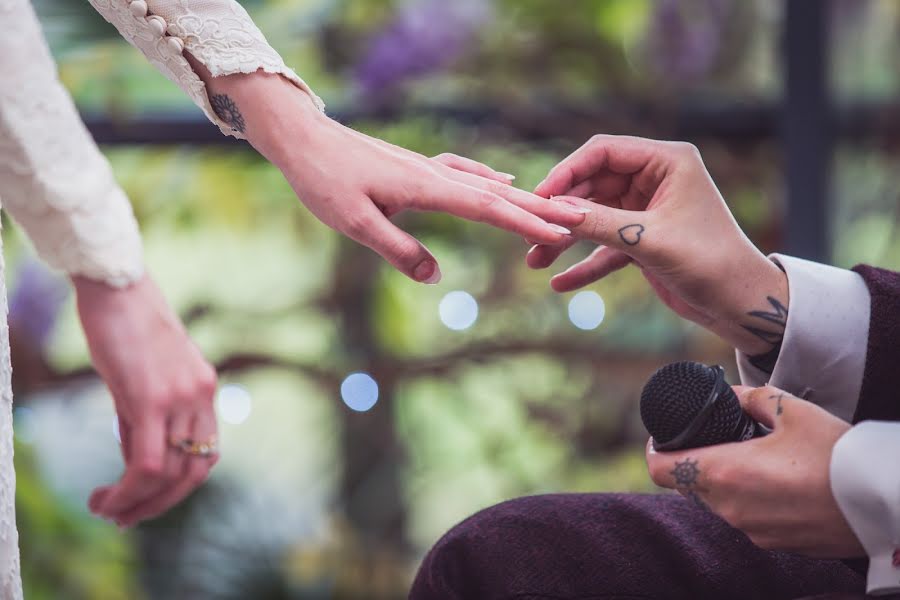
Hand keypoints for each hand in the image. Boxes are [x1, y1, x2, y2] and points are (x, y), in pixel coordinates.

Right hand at [74, 274, 217, 526]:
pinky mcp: (151, 398)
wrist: (116, 285)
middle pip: (194, 472)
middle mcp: (202, 395)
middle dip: (160, 504)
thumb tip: (137, 466)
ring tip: (107, 510)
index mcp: (205, 389)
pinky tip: (104, 500)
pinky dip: (128, 492)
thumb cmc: (123, 326)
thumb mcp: (141, 379)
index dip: (178, 487)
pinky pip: (147, 463)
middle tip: (125, 518)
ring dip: (138, 503)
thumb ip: (145, 421)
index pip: (206, 454)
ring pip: (170, 473)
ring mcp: (181, 397)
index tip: (146, 500)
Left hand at [187, 60, 586, 283]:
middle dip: (539, 208)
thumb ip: (396, 248)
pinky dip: (491, 178)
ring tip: (556, 206)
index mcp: (426, 187)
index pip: (487, 208)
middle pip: (498, 192)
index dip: (525, 223)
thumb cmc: (324, 181)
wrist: (303, 139)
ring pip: (486, 182)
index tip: (560, 234)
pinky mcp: (418, 167)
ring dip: (523, 196)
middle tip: (580, 220)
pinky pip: (466, 172)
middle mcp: (435, 173)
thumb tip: (435, 276)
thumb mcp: (354, 222)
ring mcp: (428, 167)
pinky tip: (503, 178)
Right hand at [527, 135, 787, 356]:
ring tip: (535, 260)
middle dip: (562, 210)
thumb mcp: (650, 241)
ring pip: (593, 217)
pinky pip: (604, 246)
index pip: (604, 152)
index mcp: (667, 161)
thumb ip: (601, 224)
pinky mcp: (642, 239)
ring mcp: (646, 210)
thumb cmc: (710, 263)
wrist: (740, 305)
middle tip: (530, 231)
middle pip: (592, 184)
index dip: (567, 171)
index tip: (541, 196)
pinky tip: (560, 282)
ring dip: (565, 238)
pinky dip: (583, 263)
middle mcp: (655, 179)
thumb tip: (553, 213)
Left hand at [646, 385, 862, 557]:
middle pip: (689, 485)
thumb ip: (750, 399)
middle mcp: (729, 507)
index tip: (664, 436)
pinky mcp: (772, 543)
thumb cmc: (836, 456)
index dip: (656, 450)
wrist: (881, 503)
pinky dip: (748, 500)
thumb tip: (728, 396)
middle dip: (696, 462)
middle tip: (715, 440)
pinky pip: (744, 519)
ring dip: (724, 482)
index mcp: (724, 472)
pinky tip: (775, 483)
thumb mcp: (792, 410)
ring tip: (752, 459)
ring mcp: (750, 530)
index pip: (660, 469)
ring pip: (716, 504)